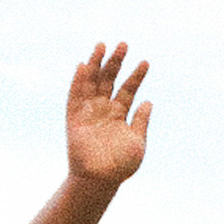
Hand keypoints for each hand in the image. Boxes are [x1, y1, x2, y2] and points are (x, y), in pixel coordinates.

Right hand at [65, 44, 151, 187]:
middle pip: (109, 80)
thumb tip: (148, 101)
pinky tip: (83, 65)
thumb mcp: (137, 141)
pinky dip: (78, 81)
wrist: (100, 180)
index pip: (128, 89)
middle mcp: (104, 109)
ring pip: (91, 82)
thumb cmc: (120, 166)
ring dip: (96, 64)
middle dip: (116, 62)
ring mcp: (89, 112)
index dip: (136, 76)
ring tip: (103, 46)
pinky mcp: (74, 118)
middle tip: (124, 44)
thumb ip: (141, 121)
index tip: (145, 62)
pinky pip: (75, 96)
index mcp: (120, 114)